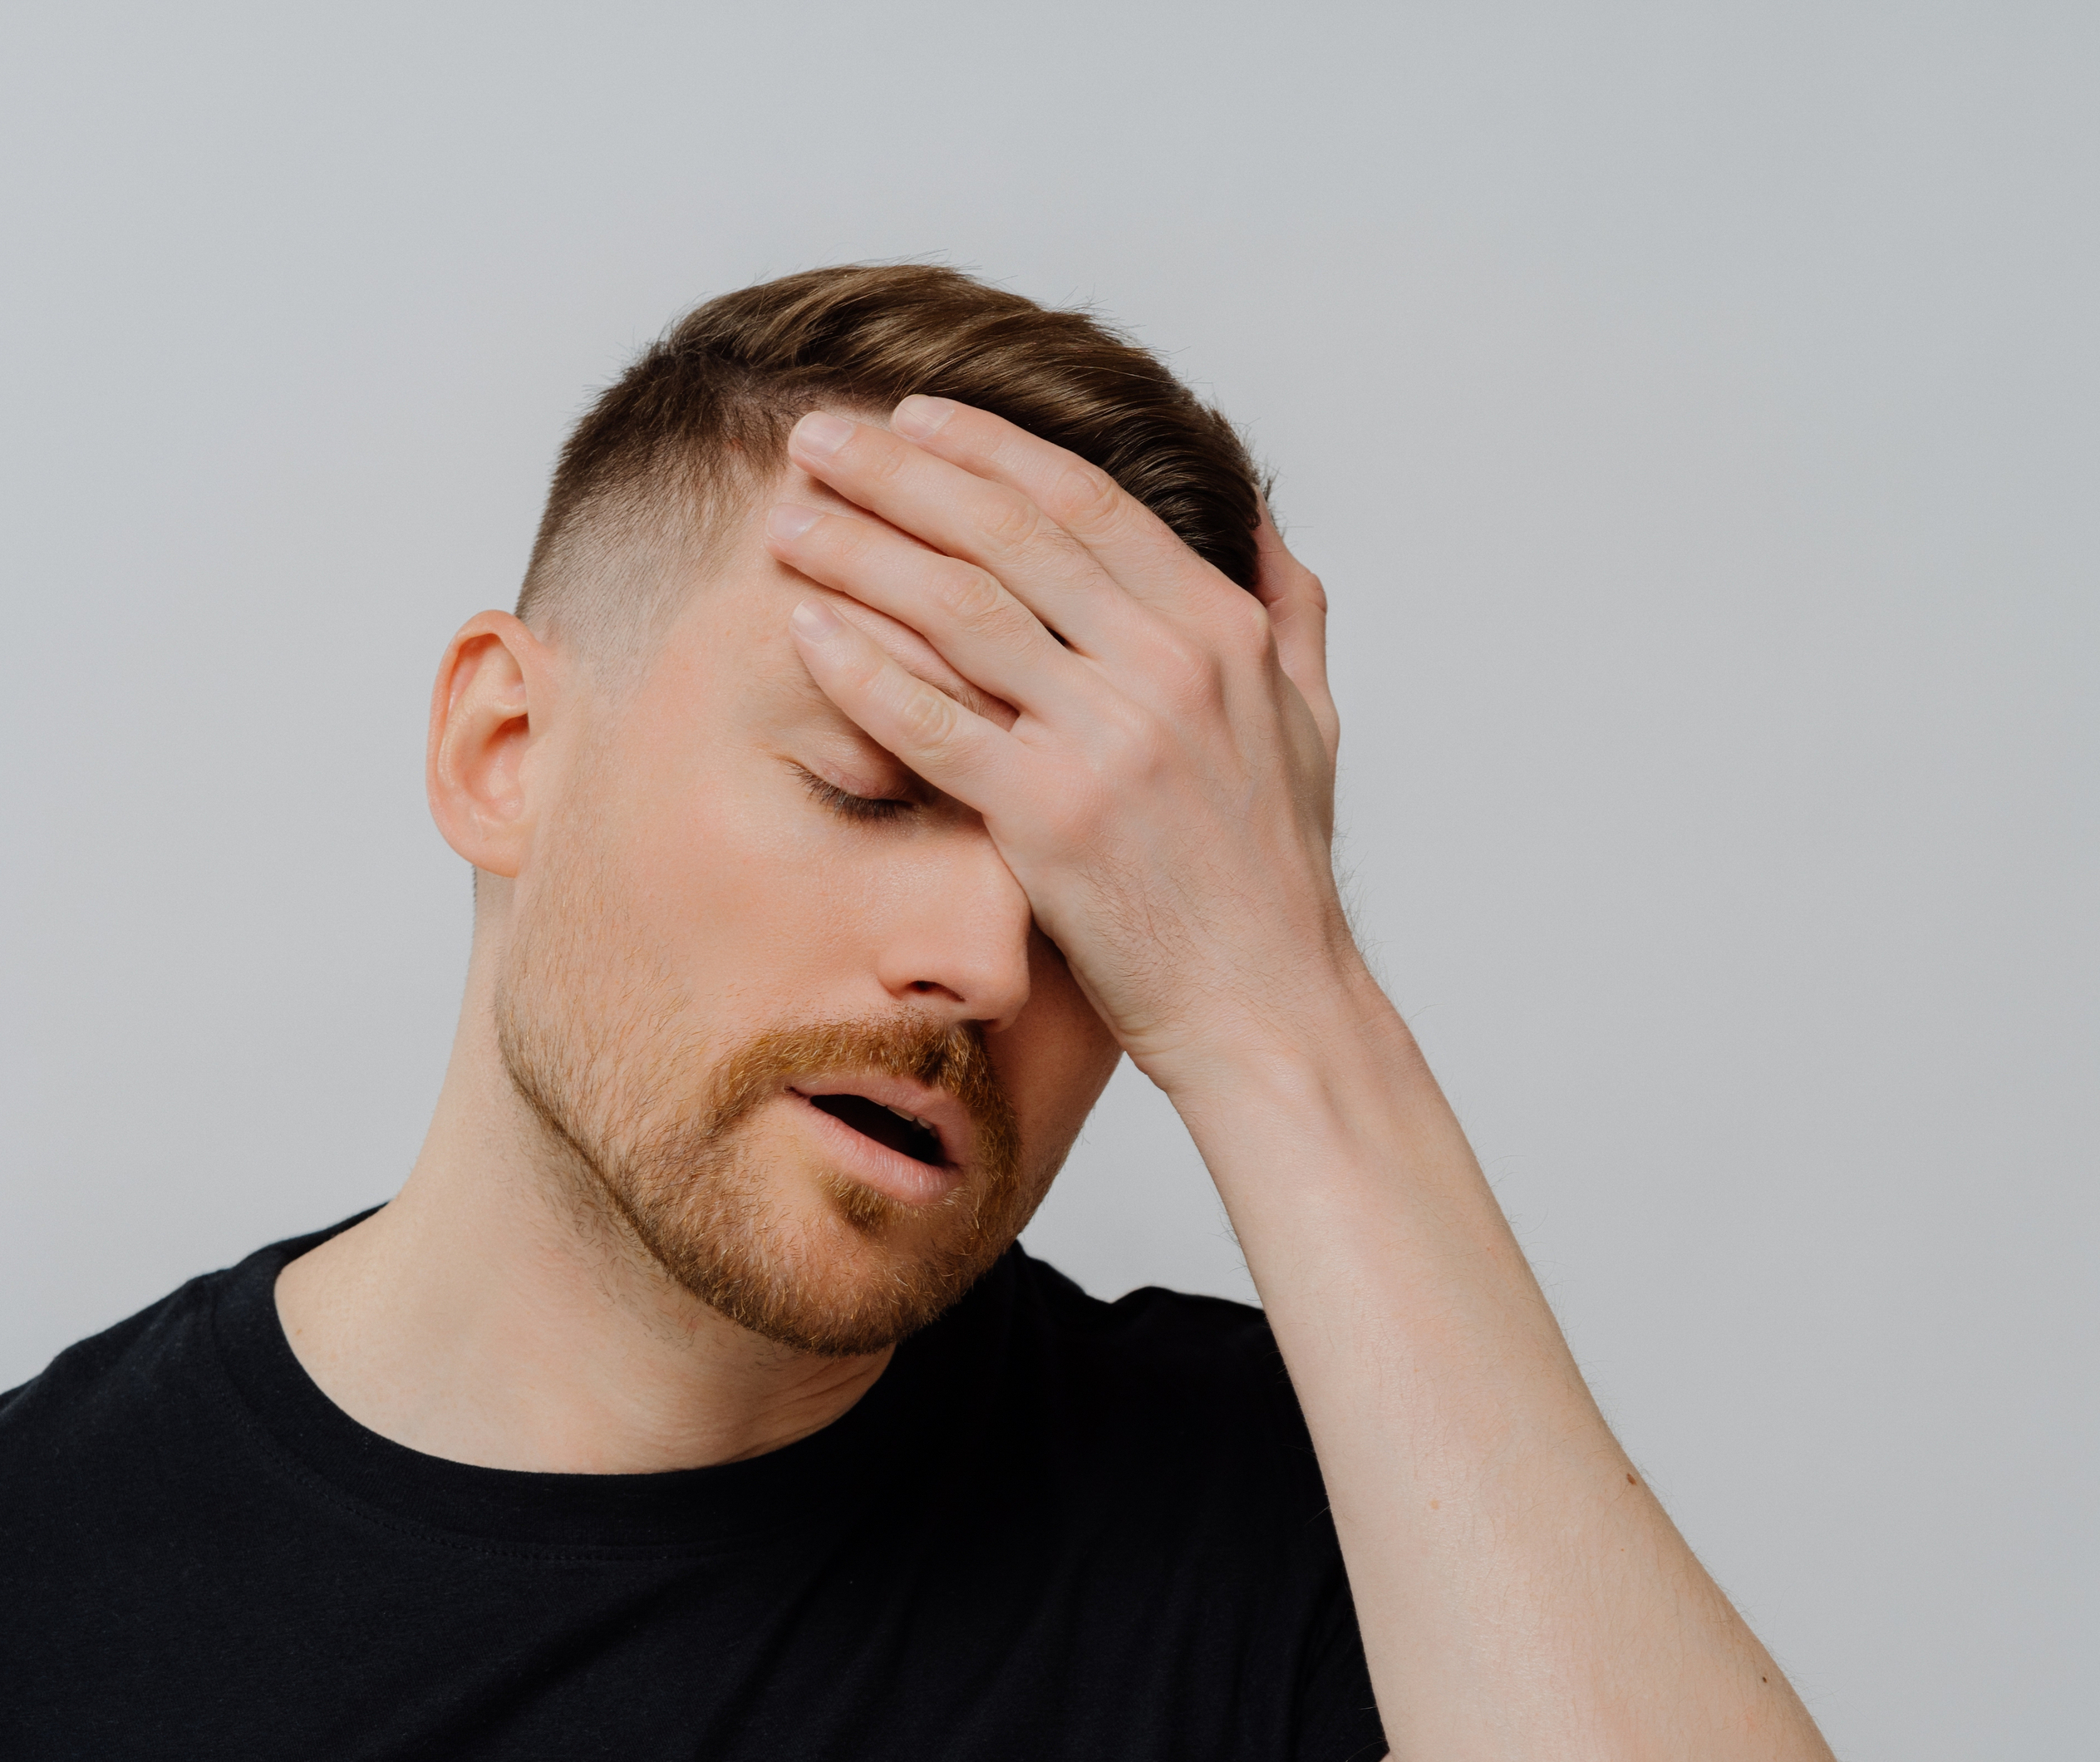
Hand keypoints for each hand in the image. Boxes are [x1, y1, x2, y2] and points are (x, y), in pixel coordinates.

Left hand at [768, 400, 1359, 1095]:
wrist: (1268, 1007)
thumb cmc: (1276, 876)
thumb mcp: (1311, 720)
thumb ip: (1288, 608)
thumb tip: (1258, 522)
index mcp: (1221, 628)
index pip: (1086, 501)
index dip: (990, 448)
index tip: (915, 416)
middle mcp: (1167, 664)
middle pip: (1006, 533)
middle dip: (899, 472)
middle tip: (818, 437)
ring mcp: (1108, 737)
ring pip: (958, 608)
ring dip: (860, 550)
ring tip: (788, 521)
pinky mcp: (1049, 815)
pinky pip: (932, 720)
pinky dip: (861, 666)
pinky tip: (803, 628)